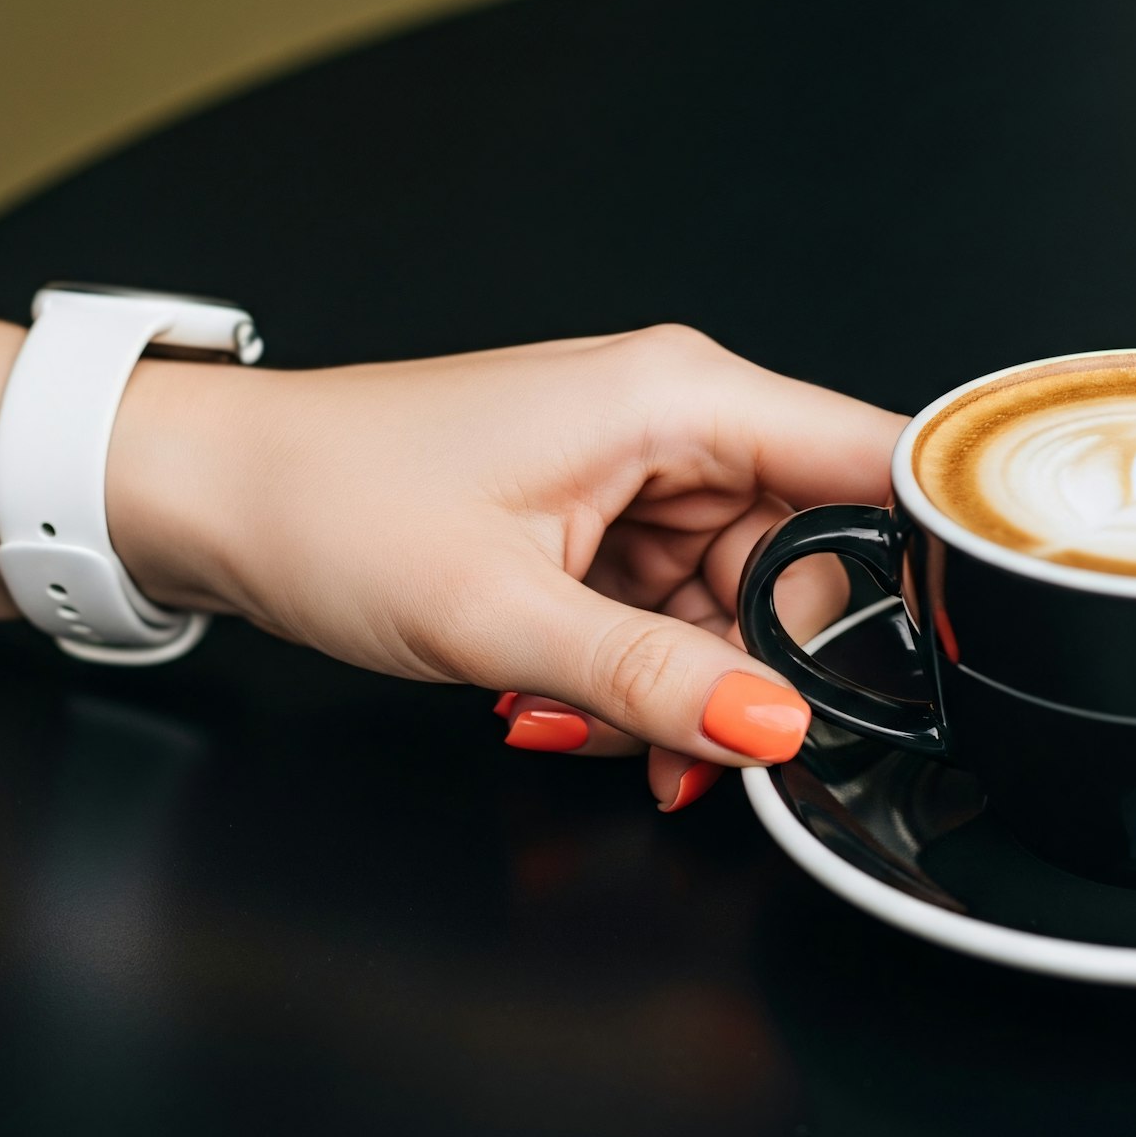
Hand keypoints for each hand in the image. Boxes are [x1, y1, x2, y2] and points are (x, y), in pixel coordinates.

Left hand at [111, 326, 905, 809]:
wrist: (221, 493)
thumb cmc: (331, 501)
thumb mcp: (498, 614)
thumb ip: (654, 676)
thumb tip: (781, 723)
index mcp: (673, 398)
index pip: (865, 464)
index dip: (912, 568)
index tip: (915, 670)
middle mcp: (667, 420)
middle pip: (802, 555)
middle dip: (760, 664)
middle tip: (693, 738)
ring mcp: (628, 469)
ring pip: (730, 598)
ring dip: (679, 681)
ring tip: (579, 714)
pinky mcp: (592, 513)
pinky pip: (664, 607)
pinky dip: (634, 671)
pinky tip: (562, 699)